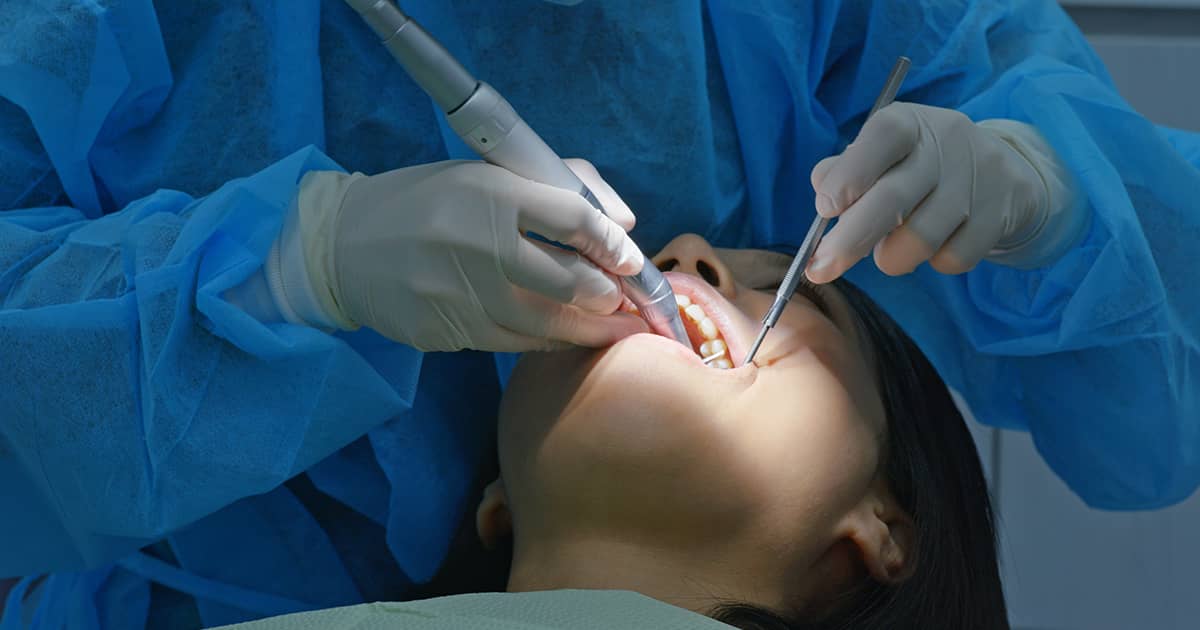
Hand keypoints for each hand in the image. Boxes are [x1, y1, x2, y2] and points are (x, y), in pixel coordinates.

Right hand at [299, 158, 648, 351]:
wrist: (342, 247)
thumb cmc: (427, 202)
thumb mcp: (484, 174)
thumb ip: (559, 186)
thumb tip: (624, 224)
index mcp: (489, 193)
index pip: (572, 219)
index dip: (613, 245)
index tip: (631, 260)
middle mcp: (477, 244)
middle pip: (568, 281)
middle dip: (608, 296)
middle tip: (630, 303)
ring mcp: (460, 295)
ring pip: (546, 323)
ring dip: (590, 330)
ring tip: (618, 329)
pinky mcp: (447, 332)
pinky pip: (515, 344)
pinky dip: (549, 342)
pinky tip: (568, 337)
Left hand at [806, 103, 1053, 282]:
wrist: (1001, 175)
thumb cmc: (918, 168)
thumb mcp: (881, 157)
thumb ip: (844, 171)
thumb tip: (822, 191)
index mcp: (908, 123)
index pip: (881, 137)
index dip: (849, 175)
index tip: (825, 210)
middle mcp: (946, 143)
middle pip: (892, 198)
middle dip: (849, 242)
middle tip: (821, 269)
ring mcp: (978, 179)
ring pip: (920, 238)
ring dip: (892, 258)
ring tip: (890, 251)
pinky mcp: (999, 214)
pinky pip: (953, 258)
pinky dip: (934, 263)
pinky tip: (936, 246)